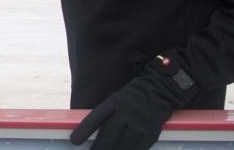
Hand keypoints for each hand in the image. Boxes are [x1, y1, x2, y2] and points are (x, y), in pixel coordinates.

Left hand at [71, 51, 197, 149]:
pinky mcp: (150, 132)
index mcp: (114, 103)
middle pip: (108, 135)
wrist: (158, 90)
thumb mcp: (116, 99)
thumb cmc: (131, 98)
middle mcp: (126, 113)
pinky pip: (137, 148)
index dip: (84, 131)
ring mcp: (139, 123)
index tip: (74, 141)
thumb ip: (105, 114)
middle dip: (98, 148)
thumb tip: (89, 132)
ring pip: (122, 144)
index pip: (96, 118)